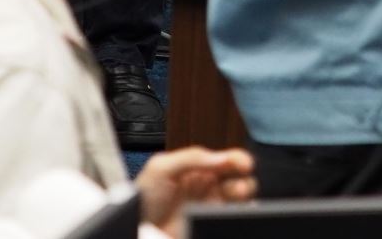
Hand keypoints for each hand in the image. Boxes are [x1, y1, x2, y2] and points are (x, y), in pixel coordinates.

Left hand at [133, 146, 255, 237]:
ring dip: (243, 195)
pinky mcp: (208, 223)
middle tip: (239, 184)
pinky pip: (230, 218)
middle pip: (236, 179)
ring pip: (238, 199)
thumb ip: (190, 157)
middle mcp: (206, 186)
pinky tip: (238, 212)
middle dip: (243, 179)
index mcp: (197, 167)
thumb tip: (219, 156)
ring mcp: (209, 207)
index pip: (224, 159)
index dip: (237, 159)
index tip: (245, 163)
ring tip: (237, 196)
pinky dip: (240, 214)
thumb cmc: (143, 196)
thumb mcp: (161, 167)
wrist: (136, 225)